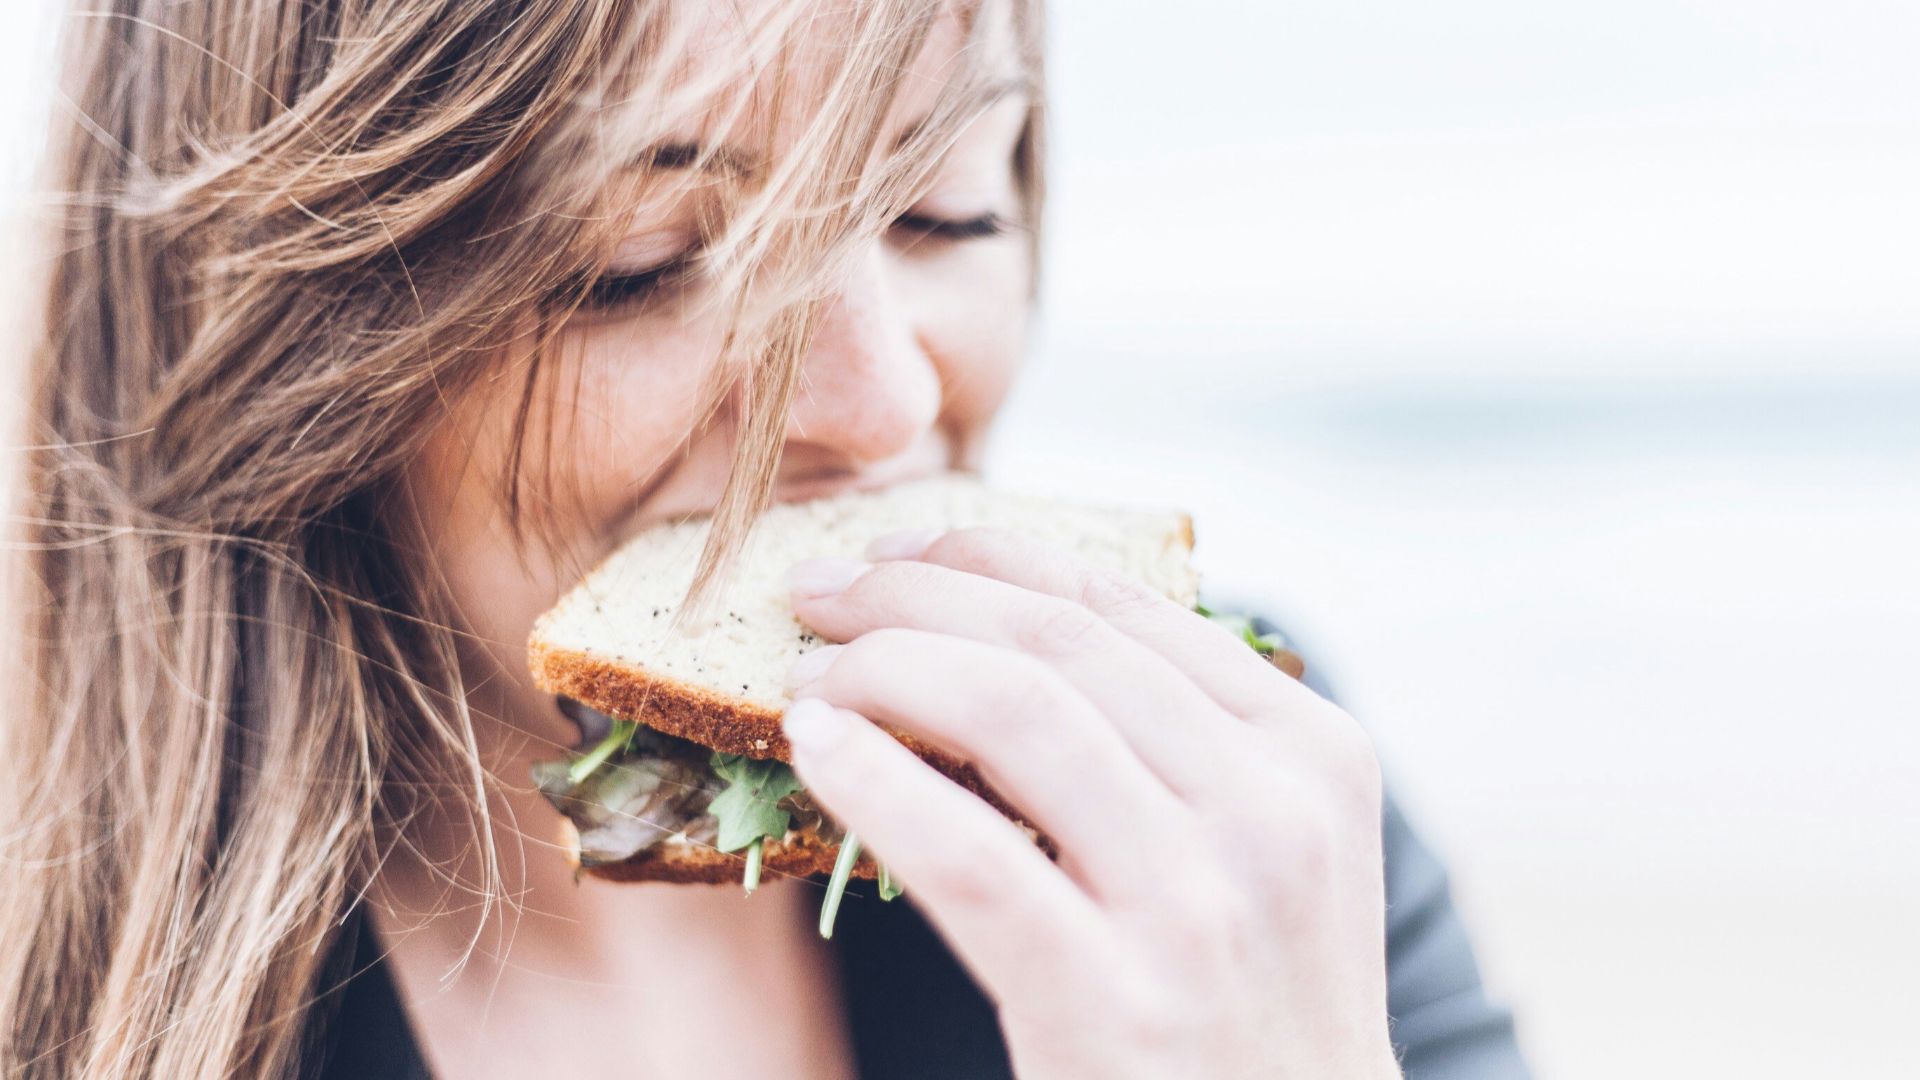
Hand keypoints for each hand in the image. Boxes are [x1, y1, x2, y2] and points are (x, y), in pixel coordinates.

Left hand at [780, 529, 1401, 1079]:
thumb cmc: (1249, 1008)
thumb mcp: (1262, 854)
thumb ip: (1175, 744)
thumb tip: (996, 632)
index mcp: (1310, 752)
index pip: (1122, 604)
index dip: (986, 556)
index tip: (895, 552)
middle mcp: (1271, 810)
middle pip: (1057, 643)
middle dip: (914, 595)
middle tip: (818, 595)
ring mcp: (1200, 907)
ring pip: (1014, 712)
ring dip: (883, 669)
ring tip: (808, 675)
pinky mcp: (1115, 1003)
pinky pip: (967, 854)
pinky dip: (873, 781)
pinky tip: (815, 750)